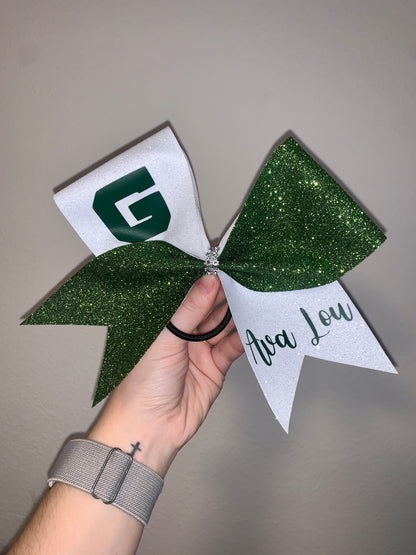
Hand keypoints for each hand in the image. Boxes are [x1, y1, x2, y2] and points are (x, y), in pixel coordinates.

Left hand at [89, 274, 243, 475]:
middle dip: (227, 293)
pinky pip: (232, 347)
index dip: (206, 279)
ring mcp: (200, 349)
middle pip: (209, 307)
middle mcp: (182, 332)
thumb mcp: (165, 339)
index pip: (189, 294)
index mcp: (164, 321)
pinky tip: (255, 324)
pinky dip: (244, 337)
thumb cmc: (143, 383)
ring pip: (224, 325)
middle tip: (247, 276)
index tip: (225, 262)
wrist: (150, 428)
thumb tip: (209, 280)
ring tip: (257, 295)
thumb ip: (189, 310)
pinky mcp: (215, 367)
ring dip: (239, 313)